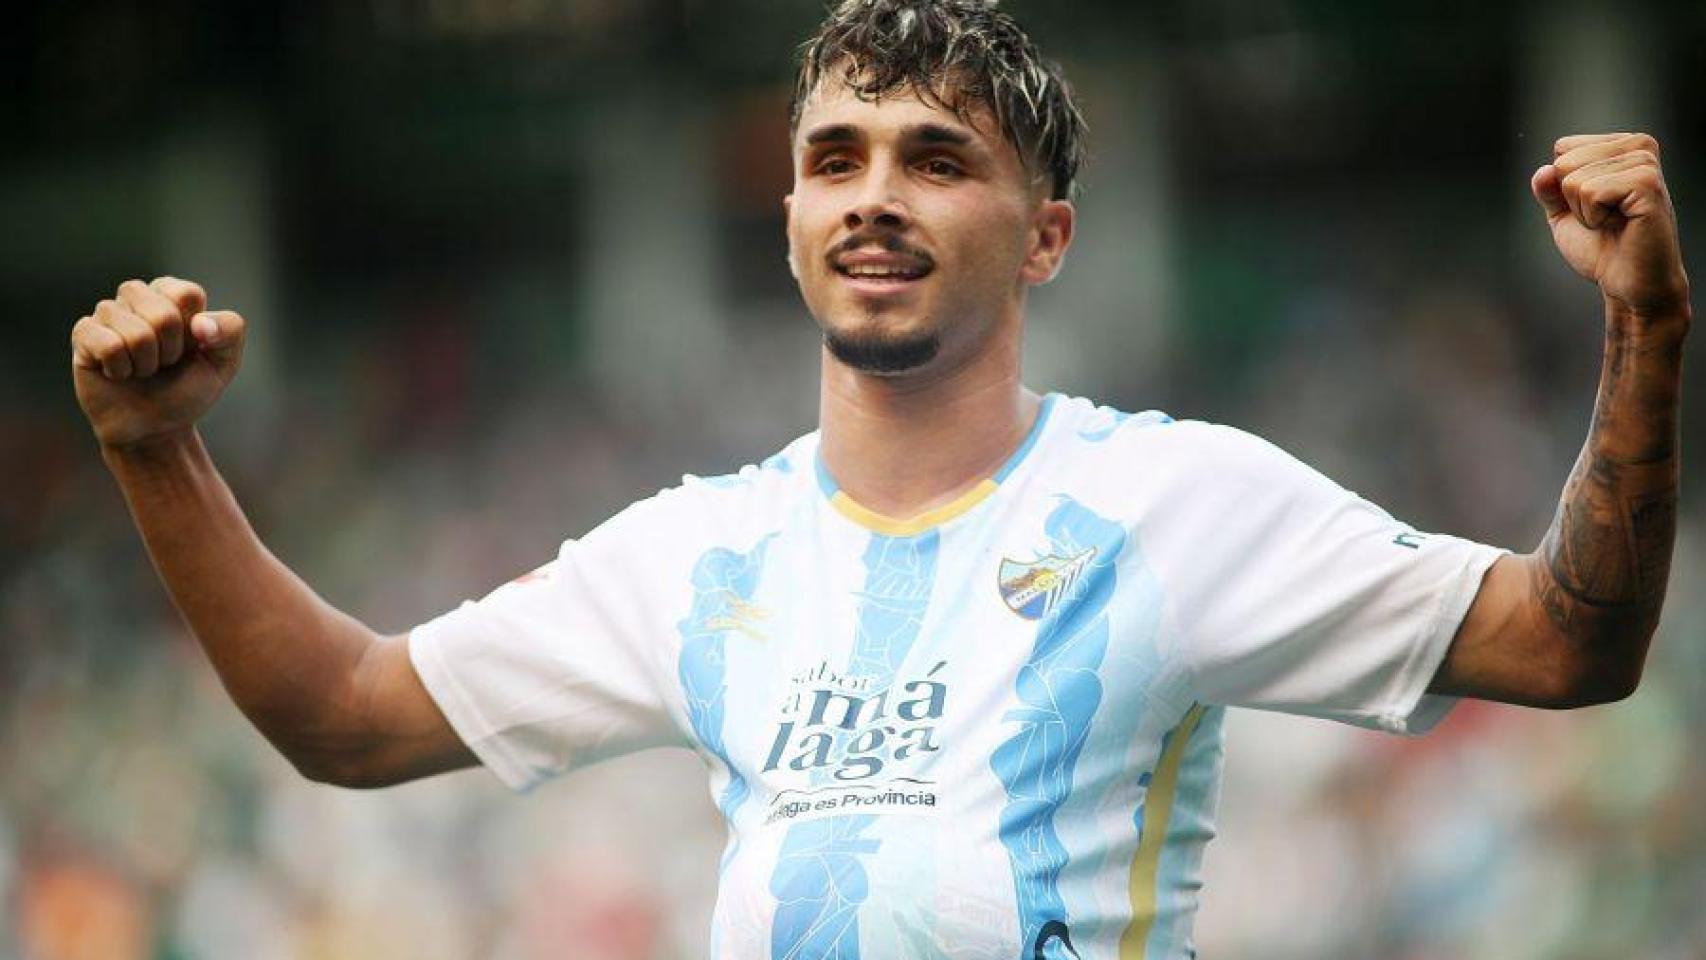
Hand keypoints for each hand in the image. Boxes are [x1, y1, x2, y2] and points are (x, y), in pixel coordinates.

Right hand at [71, 277, 246, 450]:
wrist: (155, 427)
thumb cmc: (188, 389)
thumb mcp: (223, 362)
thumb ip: (230, 331)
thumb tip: (200, 323)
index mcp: (172, 295)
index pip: (187, 294)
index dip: (193, 332)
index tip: (191, 349)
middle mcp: (138, 297)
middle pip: (162, 312)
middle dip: (170, 350)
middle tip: (164, 364)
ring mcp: (108, 313)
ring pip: (134, 332)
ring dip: (145, 363)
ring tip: (142, 370)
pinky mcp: (84, 334)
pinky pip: (107, 344)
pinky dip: (120, 369)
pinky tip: (118, 373)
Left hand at [1532, 132, 1690, 322]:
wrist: (1628, 282)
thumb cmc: (1600, 247)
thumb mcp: (1563, 213)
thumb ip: (1548, 188)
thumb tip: (1544, 171)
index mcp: (1621, 145)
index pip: (1563, 147)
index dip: (1564, 186)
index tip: (1595, 205)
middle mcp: (1638, 146)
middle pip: (1564, 162)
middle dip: (1573, 200)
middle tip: (1605, 218)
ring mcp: (1645, 163)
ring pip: (1574, 179)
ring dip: (1585, 211)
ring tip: (1613, 222)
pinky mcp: (1647, 183)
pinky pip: (1591, 192)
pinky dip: (1594, 217)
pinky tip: (1621, 224)